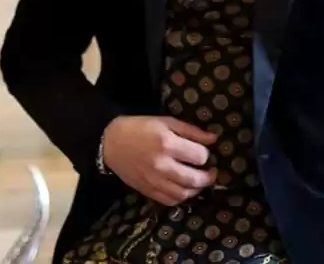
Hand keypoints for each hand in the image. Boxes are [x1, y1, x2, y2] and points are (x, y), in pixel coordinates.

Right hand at [102, 116, 218, 205]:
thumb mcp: (166, 122)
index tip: (203, 152)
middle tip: (211, 172)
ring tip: (199, 181)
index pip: (199, 156)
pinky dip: (181, 198)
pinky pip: (169, 201)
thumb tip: (213, 139)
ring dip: (197, 189)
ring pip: (184, 194)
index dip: (206, 154)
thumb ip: (191, 131)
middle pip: (194, 179)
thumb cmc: (140, 128)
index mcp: (167, 144)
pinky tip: (184, 189)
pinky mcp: (147, 191)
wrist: (110, 142)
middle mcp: (162, 165)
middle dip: (208, 177)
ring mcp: (154, 181)